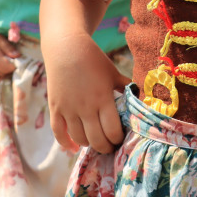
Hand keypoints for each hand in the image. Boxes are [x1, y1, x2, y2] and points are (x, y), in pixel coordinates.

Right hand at [0, 24, 19, 77]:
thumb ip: (8, 48)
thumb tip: (18, 56)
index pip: (9, 67)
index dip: (16, 63)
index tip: (20, 57)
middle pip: (6, 72)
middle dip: (12, 66)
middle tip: (15, 56)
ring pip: (2, 74)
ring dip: (7, 68)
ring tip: (8, 58)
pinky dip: (2, 69)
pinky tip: (3, 61)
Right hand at [46, 33, 129, 153]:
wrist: (66, 47)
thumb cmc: (93, 59)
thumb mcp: (113, 72)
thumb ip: (125, 87)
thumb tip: (140, 97)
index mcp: (102, 98)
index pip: (112, 130)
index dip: (118, 139)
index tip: (121, 138)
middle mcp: (85, 107)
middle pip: (97, 140)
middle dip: (106, 147)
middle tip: (111, 146)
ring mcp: (68, 109)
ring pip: (79, 138)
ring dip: (89, 144)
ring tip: (96, 141)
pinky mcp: (55, 108)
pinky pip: (58, 132)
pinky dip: (66, 144)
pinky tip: (74, 148)